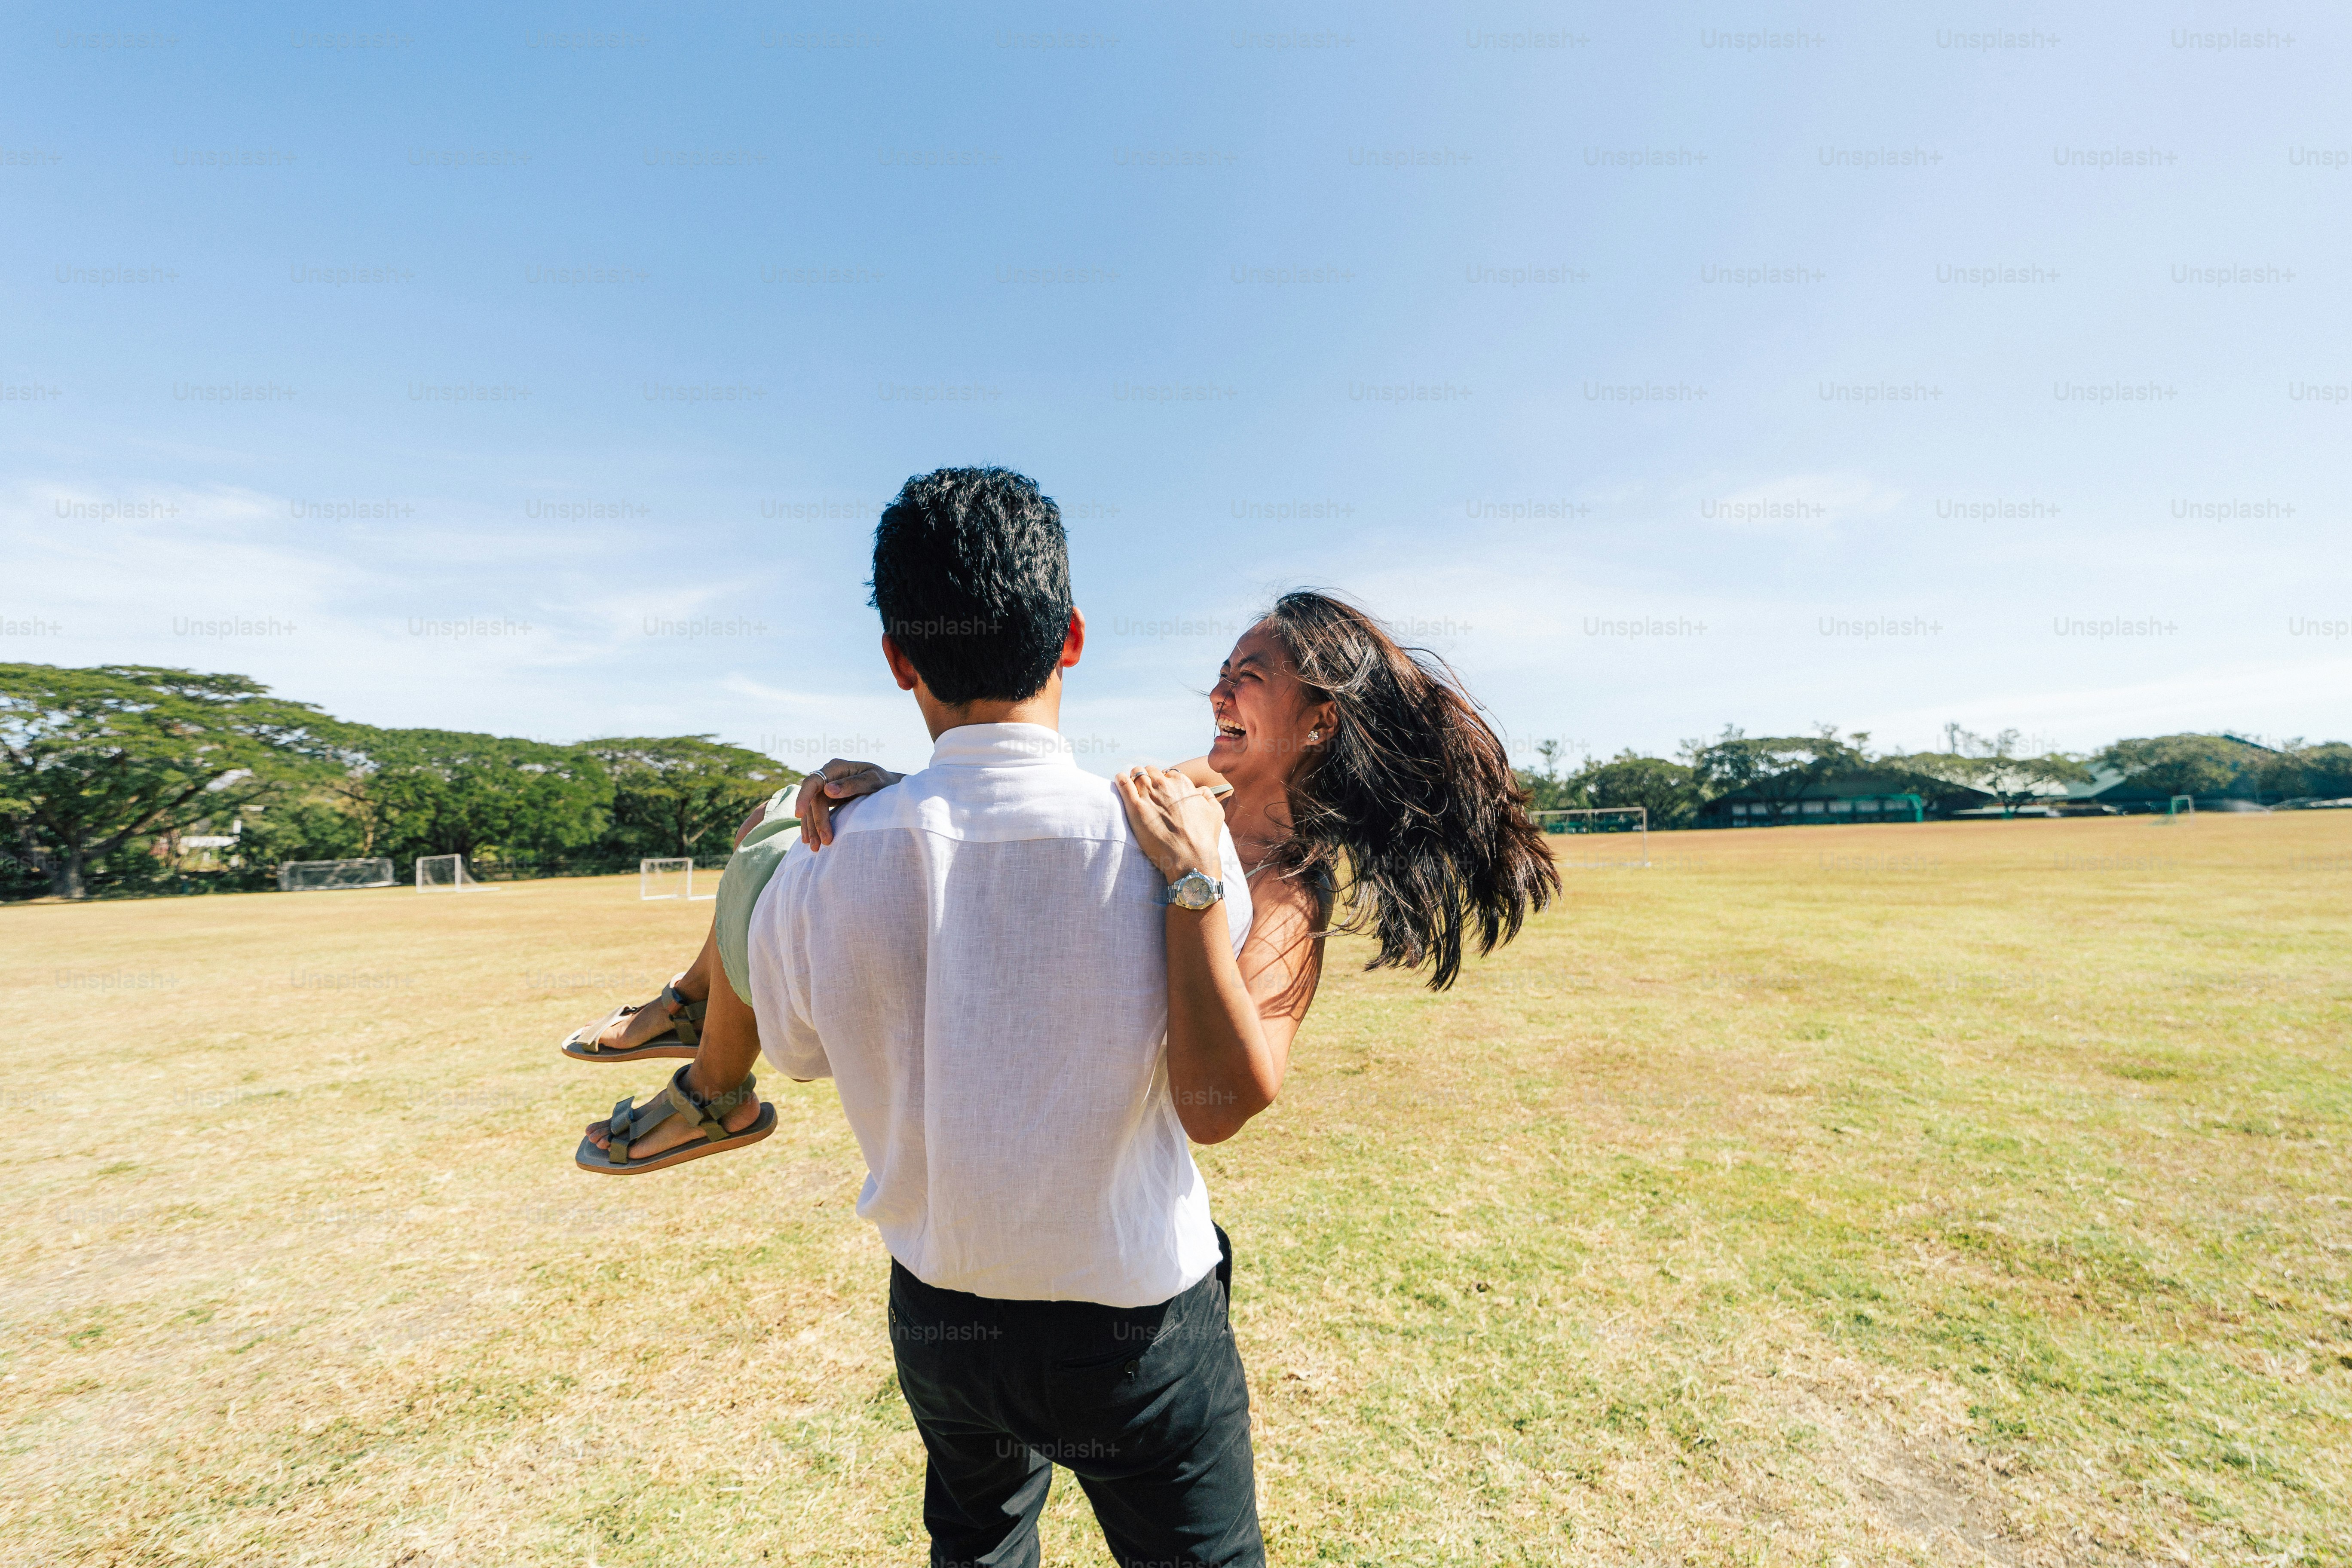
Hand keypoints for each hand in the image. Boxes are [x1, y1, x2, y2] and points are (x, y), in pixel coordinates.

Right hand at [794, 758, 901, 850]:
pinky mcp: (827, 799)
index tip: (799, 814)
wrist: (890, 787)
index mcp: (837, 767)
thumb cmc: (885, 782)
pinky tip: (810, 840)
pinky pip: (815, 813)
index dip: (804, 797)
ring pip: (811, 808)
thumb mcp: (874, 781)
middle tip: (823, 842)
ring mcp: (826, 787)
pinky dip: (812, 826)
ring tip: (815, 847)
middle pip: (813, 799)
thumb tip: (828, 790)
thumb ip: (853, 784)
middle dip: (815, 821)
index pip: (813, 781)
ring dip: (811, 828)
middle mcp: (828, 776)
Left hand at [1113, 766, 1226, 885]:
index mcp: (1183, 784)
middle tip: (1147, 791)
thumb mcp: (1215, 812)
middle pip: (1151, 771)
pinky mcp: (1135, 807)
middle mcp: (1165, 785)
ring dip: (1134, 777)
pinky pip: (1123, 783)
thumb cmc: (1204, 838)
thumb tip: (1199, 790)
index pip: (1168, 774)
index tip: (1162, 793)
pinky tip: (1120, 781)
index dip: (1164, 783)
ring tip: (1132, 785)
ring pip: (1137, 773)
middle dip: (1148, 778)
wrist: (1191, 858)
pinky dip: (1121, 780)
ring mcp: (1149, 794)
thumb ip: (1208, 795)